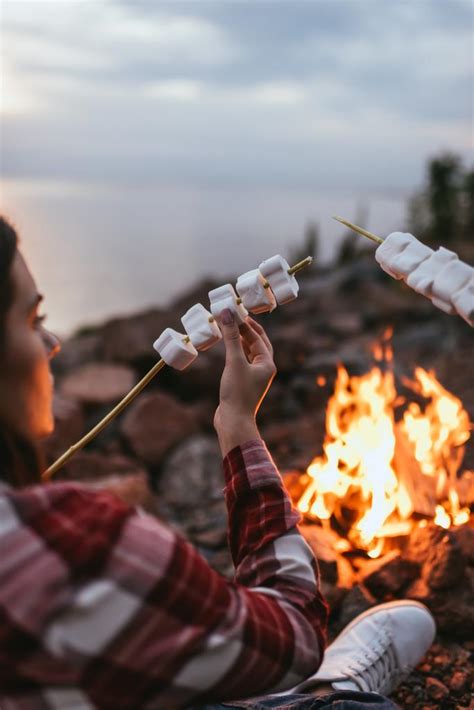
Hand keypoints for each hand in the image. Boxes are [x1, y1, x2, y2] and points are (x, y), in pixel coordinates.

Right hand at [214, 310, 275, 454]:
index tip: (234, 312)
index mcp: (268, 363)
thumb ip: (230, 337)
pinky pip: (242, 361)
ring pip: (249, 352)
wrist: (233, 421)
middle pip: (257, 343)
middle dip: (246, 330)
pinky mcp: (244, 383)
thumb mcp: (234, 361)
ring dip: (240, 340)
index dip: (246, 324)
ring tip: (229, 328)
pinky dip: (235, 352)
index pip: (258, 337)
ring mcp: (254, 376)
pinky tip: (227, 347)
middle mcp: (264, 369)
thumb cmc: (237, 392)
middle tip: (235, 317)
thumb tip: (227, 314)